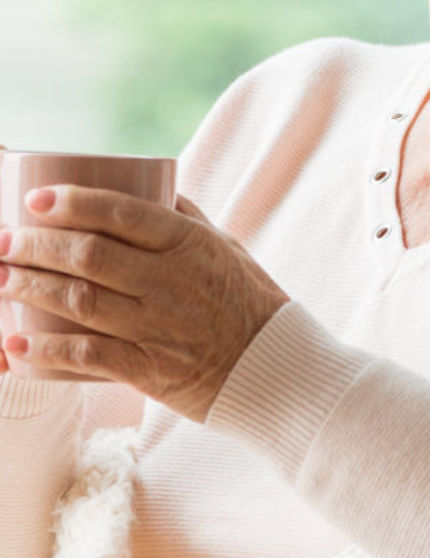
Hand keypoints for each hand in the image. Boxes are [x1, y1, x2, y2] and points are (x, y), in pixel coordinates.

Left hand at [0, 186, 287, 420]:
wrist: (274, 367)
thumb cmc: (247, 299)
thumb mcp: (223, 246)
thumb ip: (183, 218)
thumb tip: (145, 187)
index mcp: (188, 244)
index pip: (122, 214)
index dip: (74, 203)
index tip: (34, 200)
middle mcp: (171, 282)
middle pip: (89, 256)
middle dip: (35, 245)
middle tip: (3, 241)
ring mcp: (159, 327)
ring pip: (81, 302)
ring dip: (31, 289)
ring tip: (0, 279)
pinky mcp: (151, 370)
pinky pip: (90, 357)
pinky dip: (48, 351)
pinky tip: (15, 345)